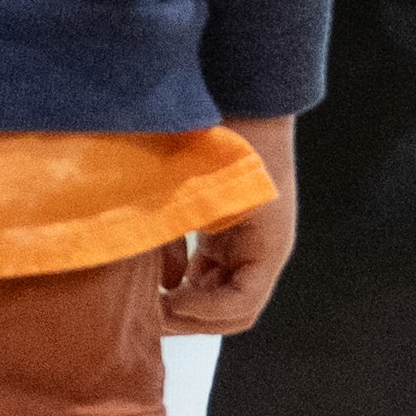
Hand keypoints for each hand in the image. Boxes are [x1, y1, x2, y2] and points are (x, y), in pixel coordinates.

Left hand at [161, 125, 297, 334]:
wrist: (241, 97)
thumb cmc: (231, 139)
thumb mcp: (208, 192)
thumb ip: (183, 235)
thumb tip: (156, 280)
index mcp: (268, 245)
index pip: (242, 306)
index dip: (204, 314)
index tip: (166, 304)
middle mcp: (260, 251)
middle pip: (232, 310)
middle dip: (191, 318)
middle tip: (148, 315)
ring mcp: (243, 241)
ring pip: (216, 293)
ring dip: (185, 301)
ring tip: (147, 300)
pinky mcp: (224, 230)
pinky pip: (207, 270)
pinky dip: (182, 279)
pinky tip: (153, 272)